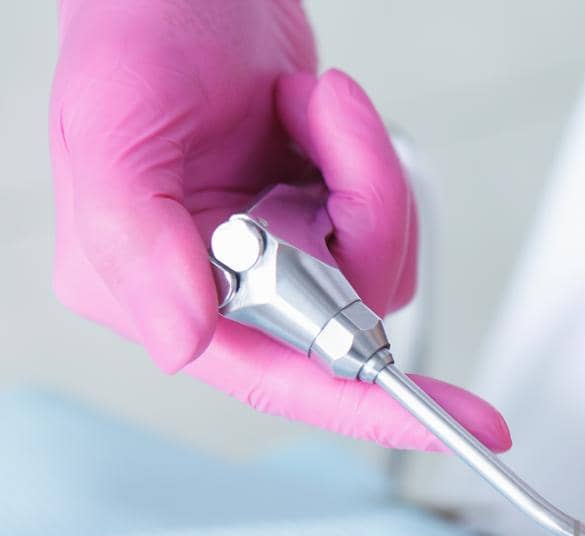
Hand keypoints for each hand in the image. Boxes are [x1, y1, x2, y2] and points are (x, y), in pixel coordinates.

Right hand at [50, 0, 509, 450]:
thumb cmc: (132, 32)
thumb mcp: (113, 133)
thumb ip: (138, 246)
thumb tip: (186, 344)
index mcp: (154, 287)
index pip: (274, 376)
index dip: (367, 409)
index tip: (448, 424)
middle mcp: (216, 283)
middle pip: (346, 316)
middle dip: (361, 216)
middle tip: (323, 128)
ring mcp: (273, 251)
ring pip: (377, 266)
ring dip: (365, 175)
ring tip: (307, 105)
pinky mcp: (315, 215)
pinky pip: (383, 218)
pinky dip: (366, 157)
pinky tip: (311, 111)